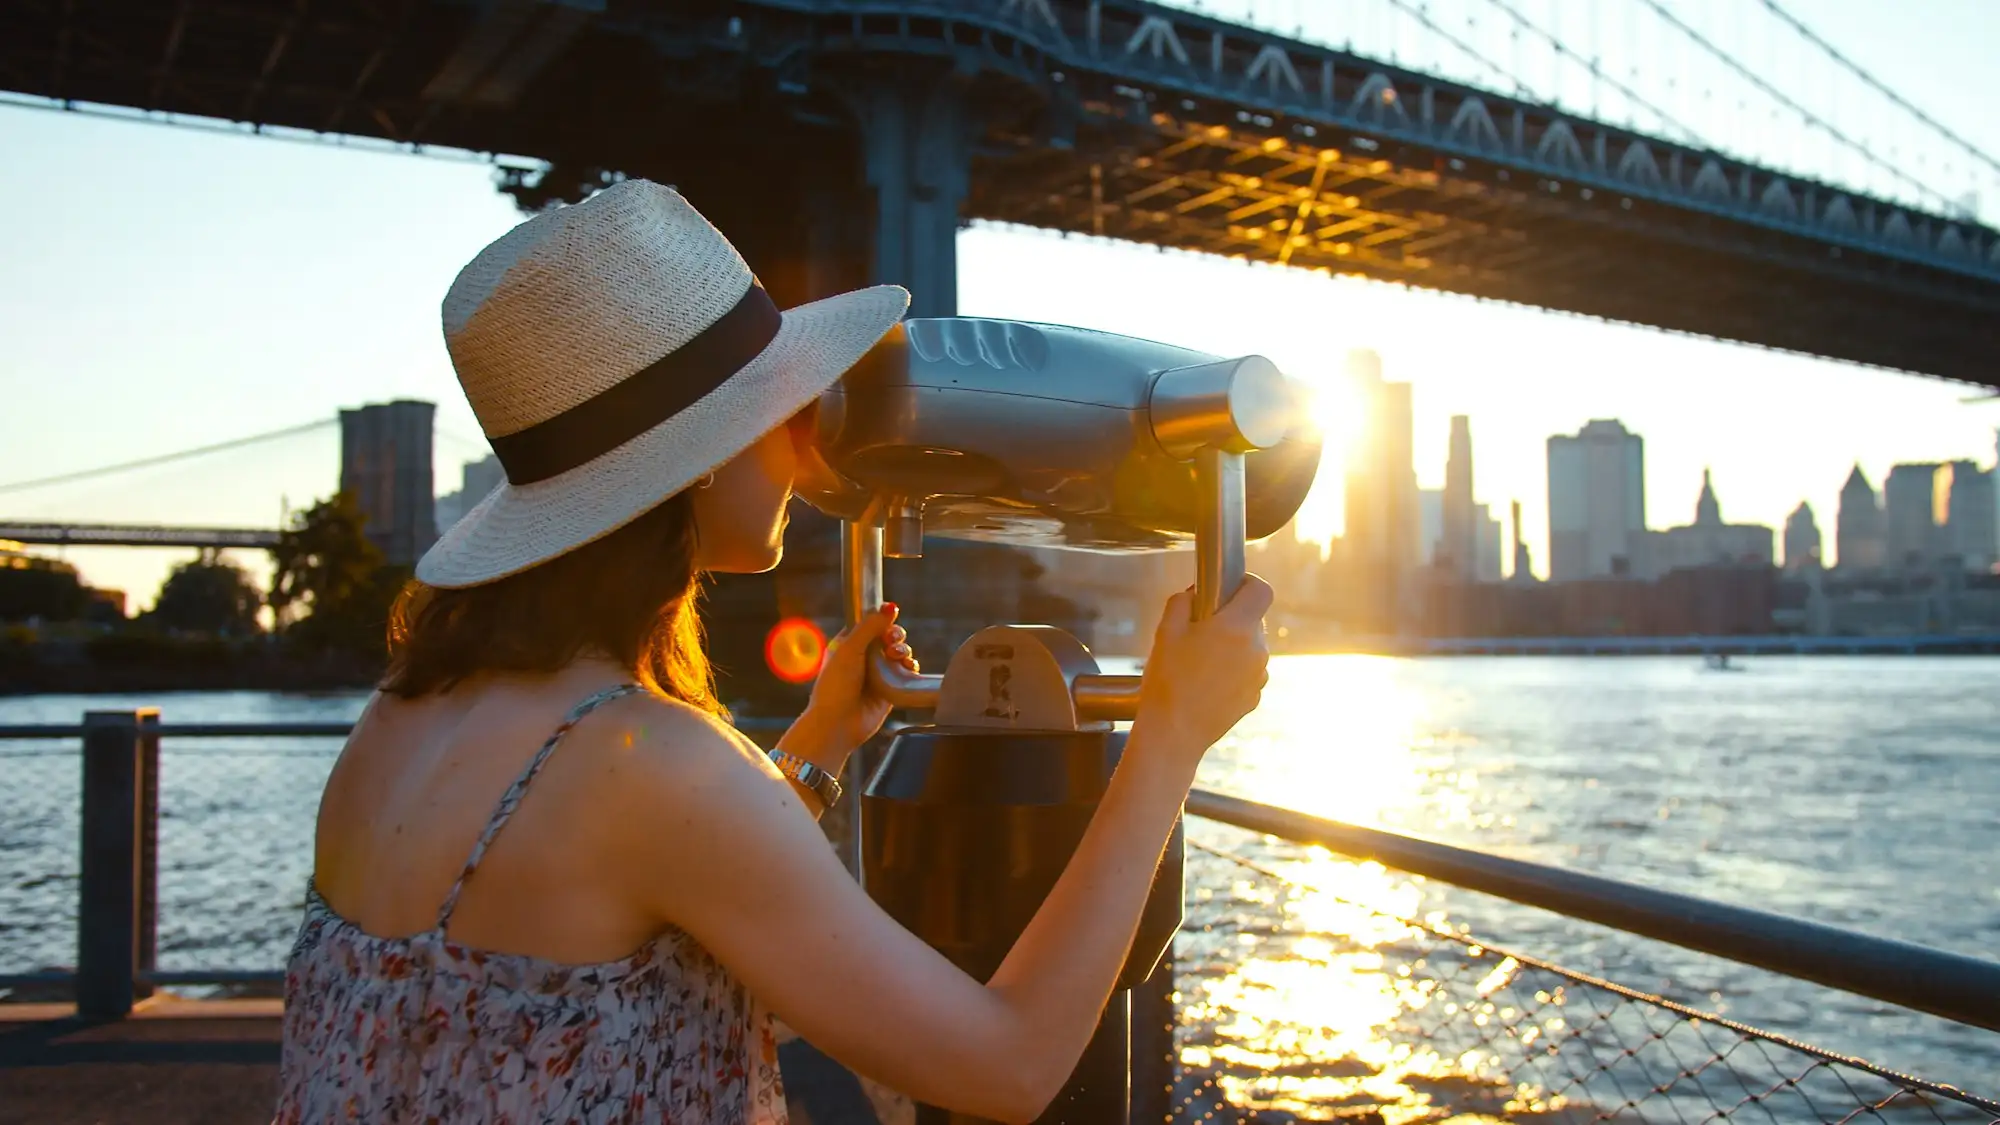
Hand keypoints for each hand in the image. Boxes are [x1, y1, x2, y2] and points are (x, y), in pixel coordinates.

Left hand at [779, 603, 919, 769]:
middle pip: (888, 636)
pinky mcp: (890, 689)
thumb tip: (891, 606)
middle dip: (895, 635)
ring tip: (897, 656)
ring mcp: (877, 674)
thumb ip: (870, 626)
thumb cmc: (836, 686)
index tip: (888, 619)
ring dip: (903, 650)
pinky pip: (906, 672)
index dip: (881, 619)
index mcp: (847, 644)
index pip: (869, 623)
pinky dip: (910, 666)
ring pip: (899, 652)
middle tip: (892, 641)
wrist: (838, 724)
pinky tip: (908, 666)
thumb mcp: (849, 649)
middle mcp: (863, 657)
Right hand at [1133, 576, 1273, 759]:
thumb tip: (1195, 595)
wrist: (1173, 733)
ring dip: (1231, 646)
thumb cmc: (1167, 681)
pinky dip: (1232, 671)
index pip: (1262, 590)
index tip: (1229, 589)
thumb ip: (1182, 602)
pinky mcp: (1254, 697)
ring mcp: (1258, 676)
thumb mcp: (1165, 631)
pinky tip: (1205, 682)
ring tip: (1199, 661)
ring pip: (1250, 647)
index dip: (1247, 583)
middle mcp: (1256, 650)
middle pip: (1253, 620)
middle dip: (1231, 618)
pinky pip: (1247, 672)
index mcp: (1237, 628)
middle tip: (1200, 629)